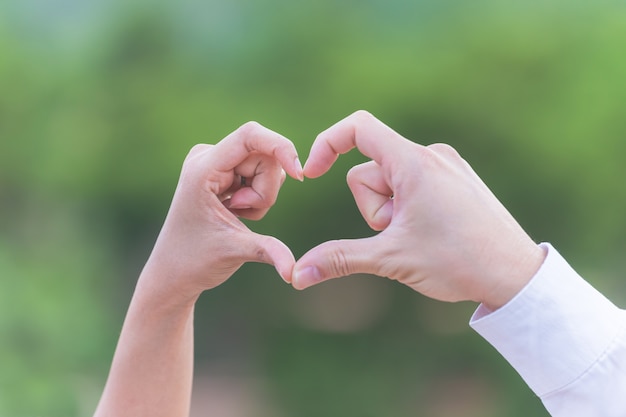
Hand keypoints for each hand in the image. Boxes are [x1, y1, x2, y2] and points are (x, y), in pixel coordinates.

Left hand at [141, 122, 302, 305]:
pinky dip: (257, 196)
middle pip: (265, 156)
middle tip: (242, 214)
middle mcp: (208, 156)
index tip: (299, 174)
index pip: (250, 136)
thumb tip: (294, 272)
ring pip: (266, 166)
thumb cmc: (195, 260)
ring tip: (236, 214)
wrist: (174, 270)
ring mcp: (215, 162)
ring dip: (261, 195)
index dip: (280, 148)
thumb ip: (268, 251)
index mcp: (203, 168)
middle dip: (266, 190)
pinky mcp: (223, 170)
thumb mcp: (235, 251)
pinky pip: (259, 173)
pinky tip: (235, 211)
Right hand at [293, 111, 544, 309]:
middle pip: (370, 171)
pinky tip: (432, 231)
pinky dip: (408, 206)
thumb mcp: (391, 259)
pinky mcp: (456, 178)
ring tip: (420, 235)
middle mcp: (431, 155)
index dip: (326, 144)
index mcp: (414, 163)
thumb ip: (339, 259)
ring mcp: (446, 165)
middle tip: (400, 235)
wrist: (516, 275)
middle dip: (372, 207)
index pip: (358, 128)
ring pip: (391, 181)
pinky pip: (413, 184)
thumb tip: (297, 275)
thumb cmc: (458, 263)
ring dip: (391, 211)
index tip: (312, 174)